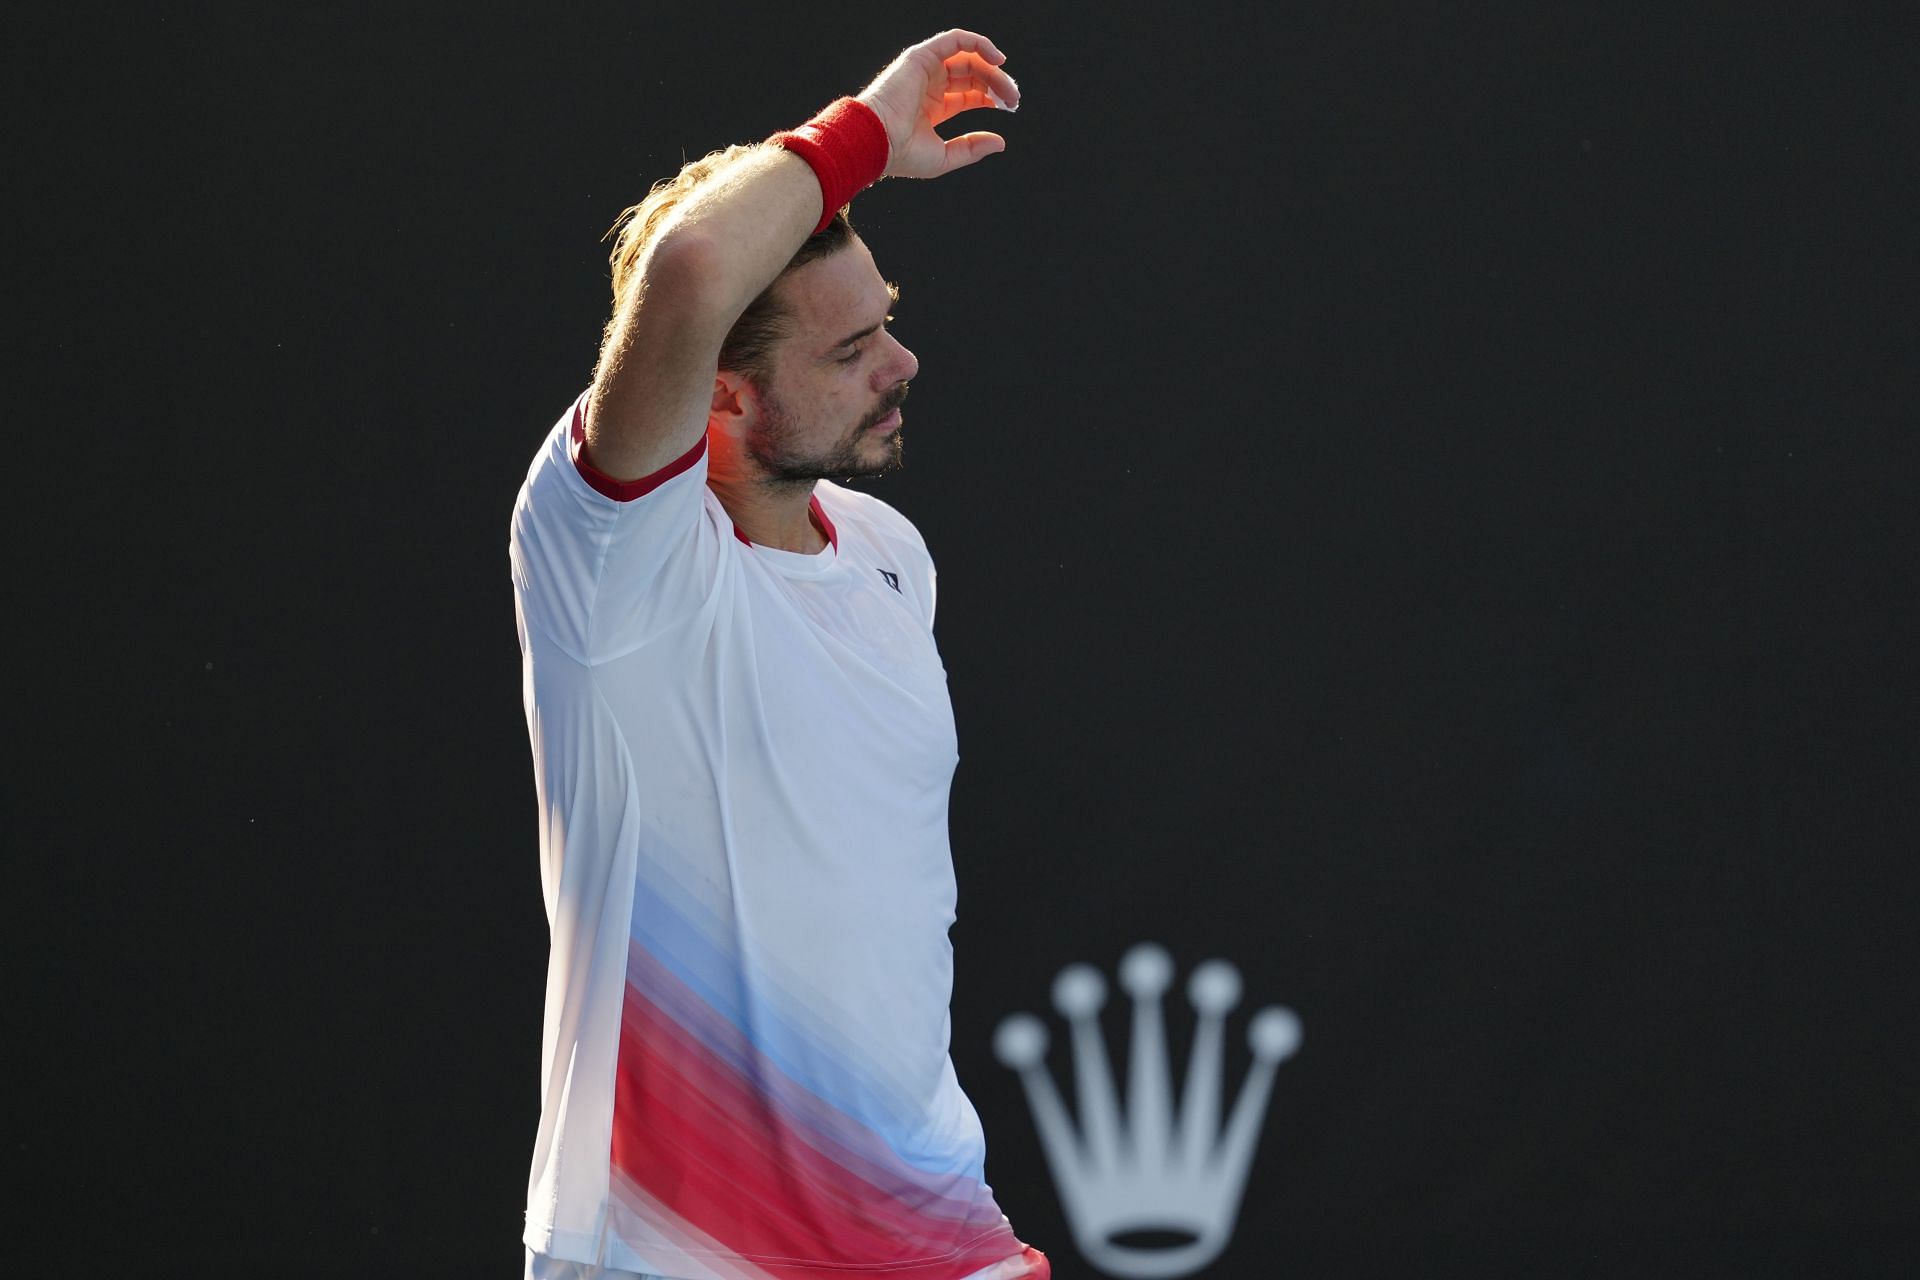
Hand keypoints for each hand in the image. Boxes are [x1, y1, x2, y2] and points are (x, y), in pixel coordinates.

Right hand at [856, 29, 1019, 178]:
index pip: (970, 93)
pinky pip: (956, 40)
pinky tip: (997, 60)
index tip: (1010, 107)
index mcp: (933, 106)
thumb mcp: (945, 157)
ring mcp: (926, 69)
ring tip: (1008, 87)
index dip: (992, 96)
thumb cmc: (902, 154)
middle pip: (973, 75)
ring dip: (992, 69)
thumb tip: (1000, 142)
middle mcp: (930, 84)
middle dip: (997, 84)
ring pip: (968, 58)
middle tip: (1013, 98)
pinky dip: (979, 44)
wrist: (877, 141)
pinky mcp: (922, 56)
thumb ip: (971, 148)